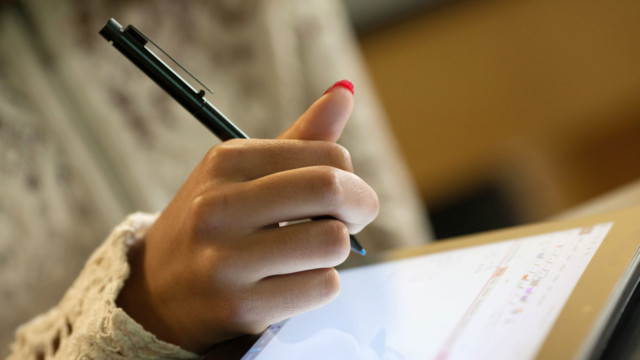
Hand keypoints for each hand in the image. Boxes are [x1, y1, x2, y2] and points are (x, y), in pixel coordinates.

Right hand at [116, 81, 378, 352]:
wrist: (155, 291)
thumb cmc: (215, 224)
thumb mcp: (244, 173)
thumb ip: (300, 138)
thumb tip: (346, 91)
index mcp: (226, 162)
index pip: (327, 154)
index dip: (350, 176)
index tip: (340, 194)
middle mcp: (219, 206)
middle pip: (331, 190)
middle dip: (361, 205)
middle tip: (352, 220)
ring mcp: (225, 260)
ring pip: (332, 242)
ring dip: (336, 250)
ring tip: (310, 252)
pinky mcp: (238, 307)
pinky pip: (321, 287)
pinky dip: (321, 284)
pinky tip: (293, 281)